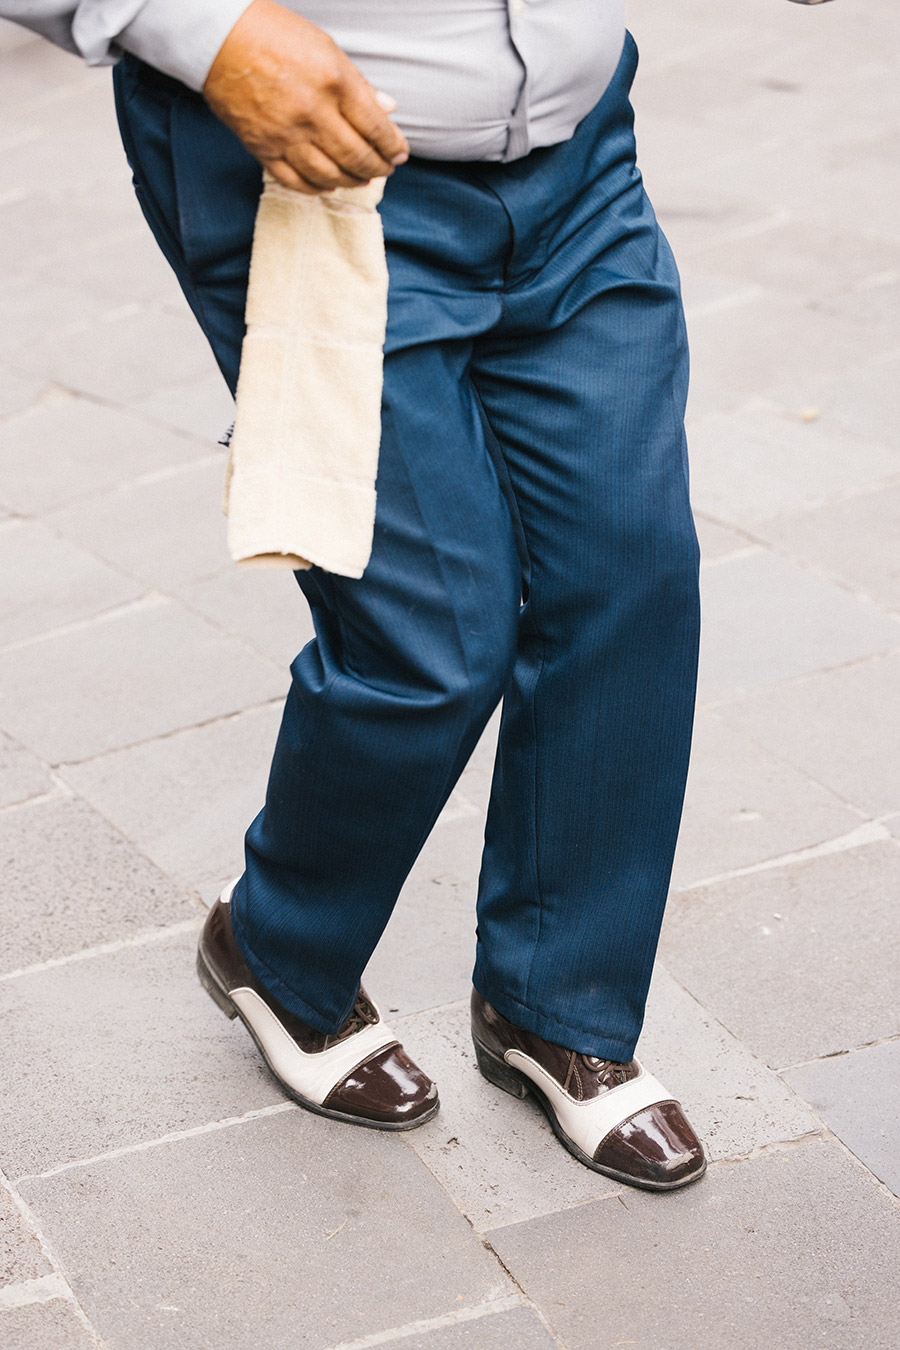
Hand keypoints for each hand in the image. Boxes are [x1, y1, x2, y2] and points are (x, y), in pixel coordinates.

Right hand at [202, 0, 408, 193]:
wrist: (218, 39)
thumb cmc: (274, 35)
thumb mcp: (325, 47)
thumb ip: (358, 83)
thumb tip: (388, 109)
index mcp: (333, 81)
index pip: (375, 127)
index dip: (392, 146)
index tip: (400, 153)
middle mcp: (312, 112)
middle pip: (356, 157)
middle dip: (377, 168)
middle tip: (385, 169)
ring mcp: (286, 135)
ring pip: (330, 175)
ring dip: (352, 181)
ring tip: (361, 178)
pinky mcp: (263, 149)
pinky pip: (297, 181)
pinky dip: (318, 187)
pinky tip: (329, 184)